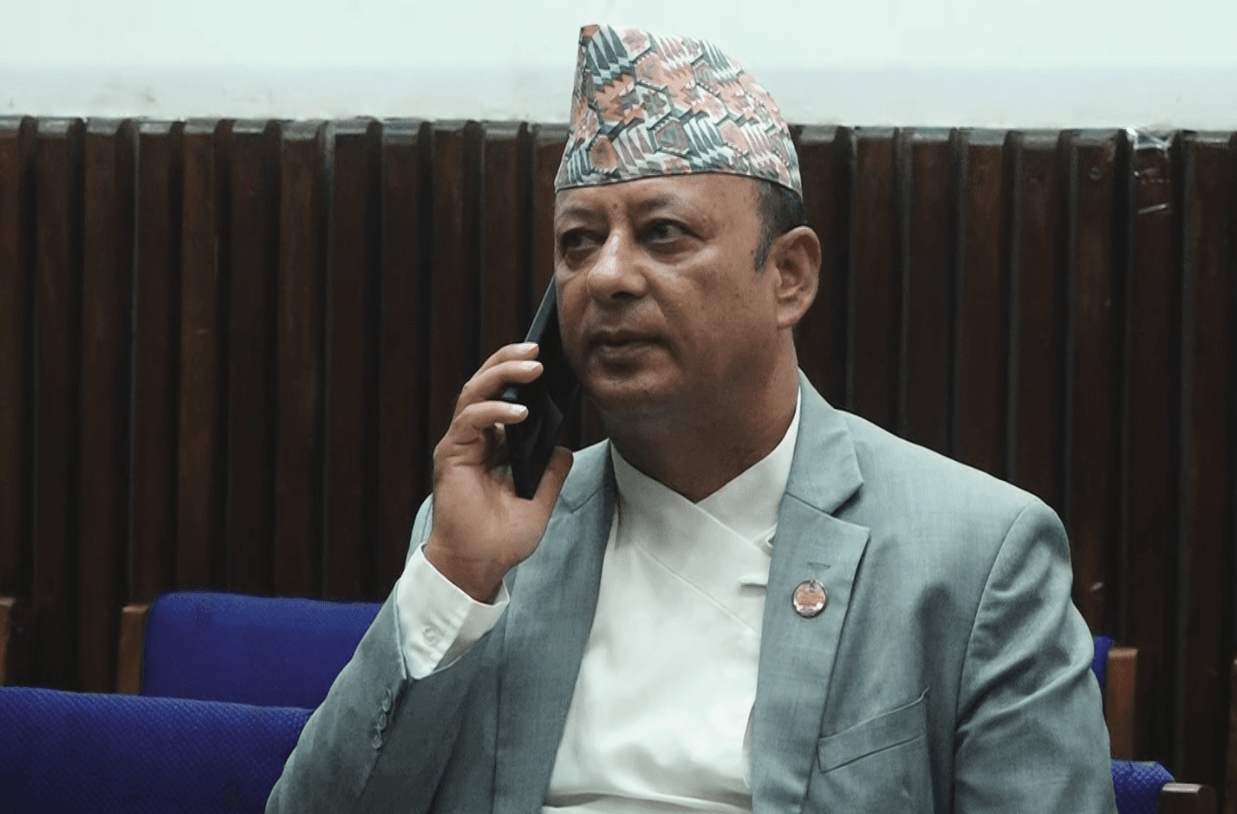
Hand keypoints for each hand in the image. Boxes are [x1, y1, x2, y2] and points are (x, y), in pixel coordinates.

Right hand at [424, 342, 573, 601]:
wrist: (477, 567)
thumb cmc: (502, 540)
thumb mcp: (540, 503)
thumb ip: (551, 473)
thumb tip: (564, 447)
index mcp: (494, 445)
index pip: (505, 395)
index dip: (521, 373)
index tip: (550, 358)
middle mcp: (475, 438)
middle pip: (487, 383)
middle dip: (511, 360)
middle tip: (540, 348)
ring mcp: (461, 444)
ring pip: (475, 391)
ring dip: (504, 373)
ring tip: (534, 365)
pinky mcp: (452, 454)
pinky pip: (471, 419)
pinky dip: (495, 410)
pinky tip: (520, 411)